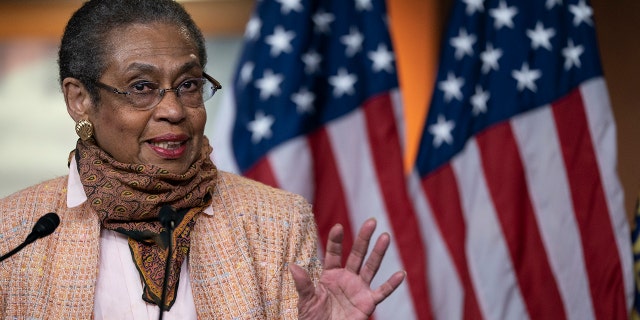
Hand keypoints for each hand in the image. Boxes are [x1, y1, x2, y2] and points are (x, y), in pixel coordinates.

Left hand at [289, 218, 405, 319]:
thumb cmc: (313, 318)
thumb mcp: (306, 301)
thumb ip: (303, 284)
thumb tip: (292, 266)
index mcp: (330, 275)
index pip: (334, 253)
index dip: (336, 240)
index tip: (338, 227)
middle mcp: (347, 278)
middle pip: (357, 254)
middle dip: (364, 238)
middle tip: (371, 221)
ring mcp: (359, 289)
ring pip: (371, 267)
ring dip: (378, 253)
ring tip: (385, 236)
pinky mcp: (368, 303)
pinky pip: (382, 292)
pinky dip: (391, 284)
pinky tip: (400, 274)